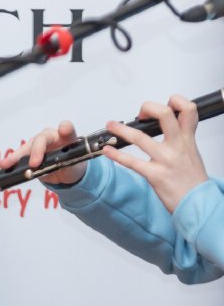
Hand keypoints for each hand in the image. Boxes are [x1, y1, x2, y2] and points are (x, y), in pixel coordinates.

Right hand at [0, 120, 86, 184]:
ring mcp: (38, 143)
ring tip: (7, 163)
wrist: (66, 171)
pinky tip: (4, 165)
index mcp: (67, 137)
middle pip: (42, 139)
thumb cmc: (72, 165)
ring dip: (17, 156)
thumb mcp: (75, 168)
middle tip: (34, 164)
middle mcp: (51, 136)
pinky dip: (12, 160)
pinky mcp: (29, 152)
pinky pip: (20, 155)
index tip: (64, 130)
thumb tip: (52, 168)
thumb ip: (67, 166)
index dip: (65, 128)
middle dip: (37, 150)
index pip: (67, 128)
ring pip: (27, 147)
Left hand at [102, 94, 207, 212]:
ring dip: (121, 130)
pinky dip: (115, 155)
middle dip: (148, 107)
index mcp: (188, 139)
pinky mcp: (155, 175)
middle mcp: (177, 146)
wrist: (199, 204)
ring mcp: (166, 160)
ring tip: (110, 126)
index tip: (165, 104)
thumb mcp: (192, 153)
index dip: (176, 101)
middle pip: (165, 115)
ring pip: (141, 138)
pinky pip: (131, 162)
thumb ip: (182, 138)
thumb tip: (170, 126)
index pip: (188, 110)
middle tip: (140, 113)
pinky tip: (106, 151)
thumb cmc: (193, 181)